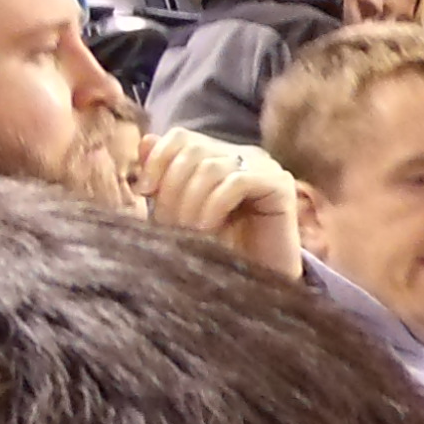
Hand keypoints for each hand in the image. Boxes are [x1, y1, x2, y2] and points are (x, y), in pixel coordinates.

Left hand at [136, 128, 305, 279]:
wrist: (258, 286)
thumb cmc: (218, 250)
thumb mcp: (180, 213)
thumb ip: (163, 180)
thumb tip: (145, 142)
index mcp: (219, 156)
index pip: (181, 137)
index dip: (157, 159)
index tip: (142, 191)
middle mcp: (243, 154)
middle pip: (193, 149)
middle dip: (171, 187)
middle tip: (167, 223)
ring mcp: (264, 166)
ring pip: (212, 166)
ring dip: (190, 201)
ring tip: (187, 231)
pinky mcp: (280, 184)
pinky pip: (237, 182)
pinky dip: (213, 205)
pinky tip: (207, 228)